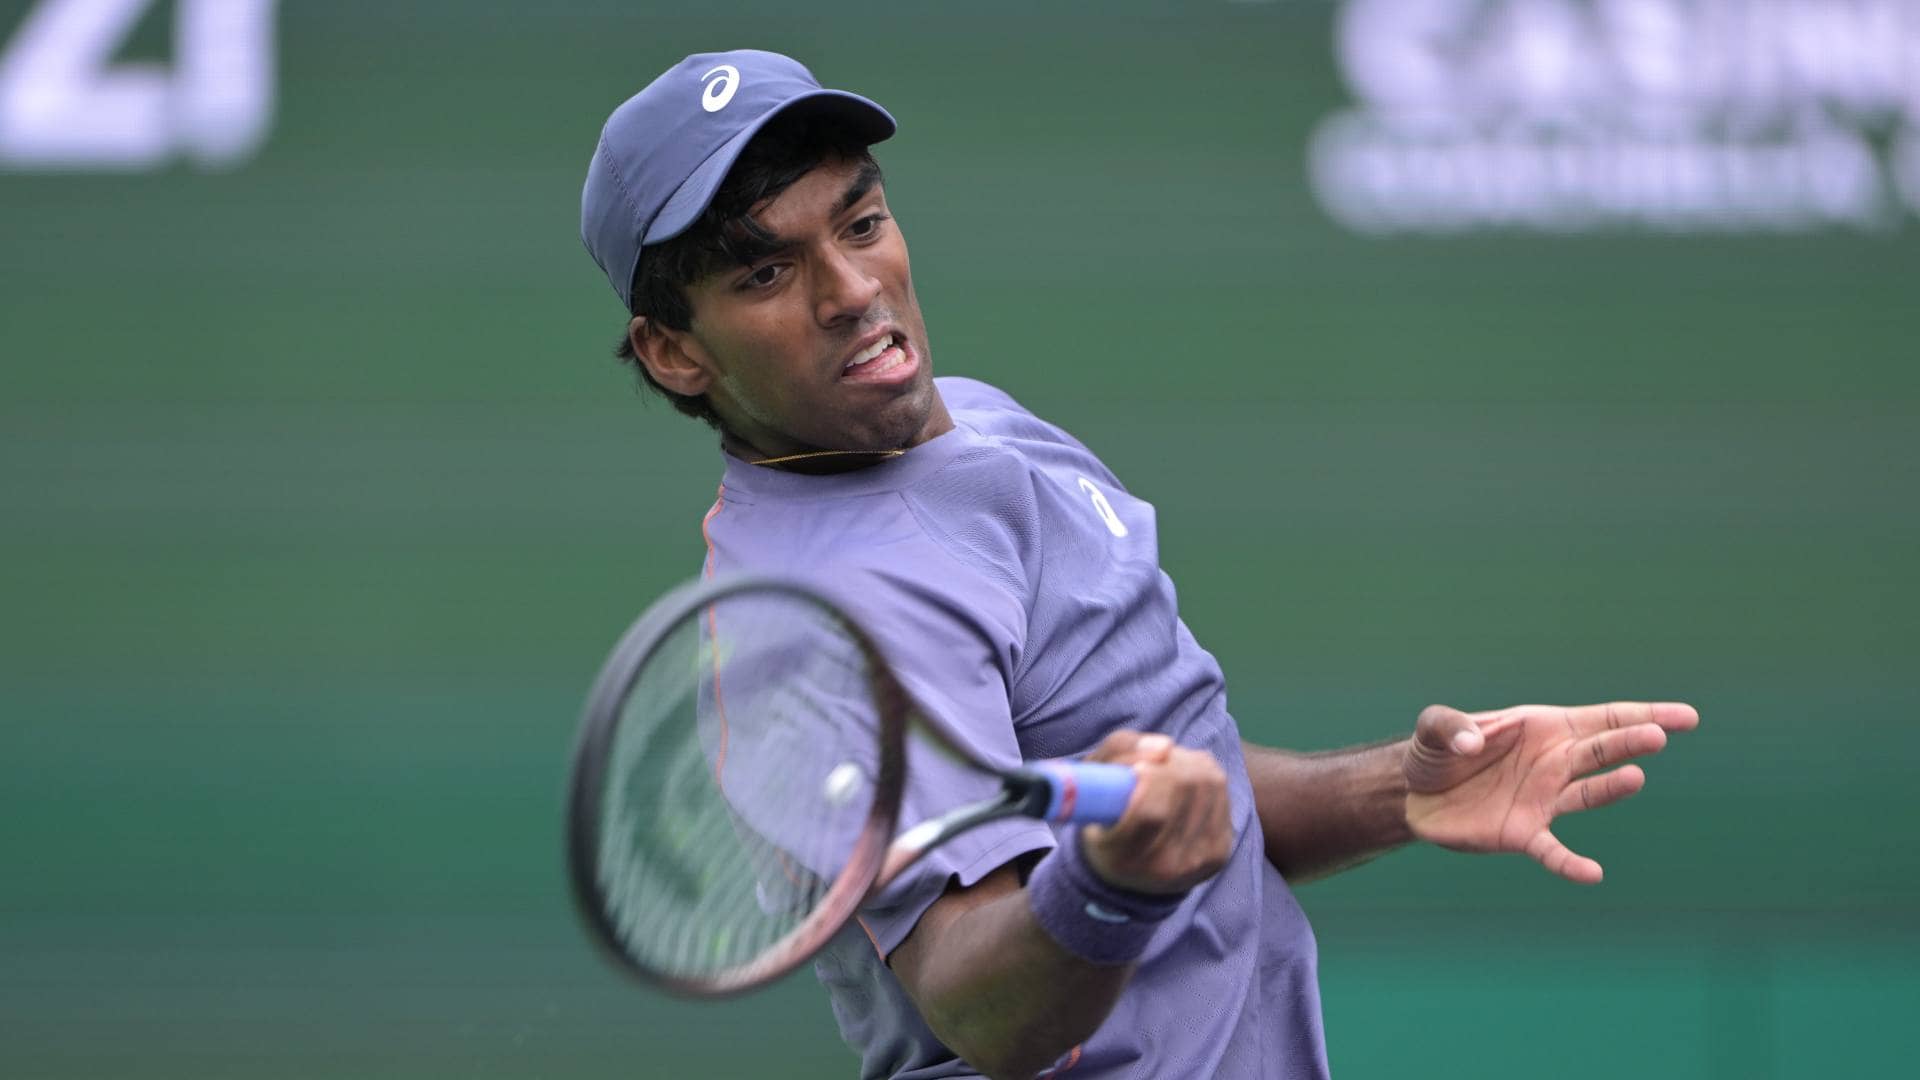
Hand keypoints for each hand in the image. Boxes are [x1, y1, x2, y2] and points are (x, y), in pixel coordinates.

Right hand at [1078, 731, 1232, 894]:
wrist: (1132, 868)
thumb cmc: (1105, 814)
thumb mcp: (1091, 780)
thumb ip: (1117, 750)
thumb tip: (1166, 746)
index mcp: (1122, 859)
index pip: (1150, 813)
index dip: (1150, 778)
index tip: (1139, 769)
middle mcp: (1163, 868)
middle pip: (1184, 790)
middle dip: (1169, 763)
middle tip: (1153, 762)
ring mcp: (1197, 862)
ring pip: (1208, 784)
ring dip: (1188, 762)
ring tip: (1168, 768)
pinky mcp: (1219, 853)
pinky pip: (1221, 791)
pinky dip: (1205, 772)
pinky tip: (1188, 779)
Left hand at [1403, 701, 1698, 883]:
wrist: (1413, 794)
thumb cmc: (1434, 752)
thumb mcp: (1433, 729)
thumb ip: (1450, 727)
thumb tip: (1472, 743)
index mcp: (1543, 729)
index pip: (1604, 719)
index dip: (1645, 716)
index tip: (1685, 718)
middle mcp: (1554, 763)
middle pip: (1602, 751)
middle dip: (1629, 742)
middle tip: (1655, 738)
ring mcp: (1543, 799)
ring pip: (1587, 794)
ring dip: (1610, 788)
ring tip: (1633, 779)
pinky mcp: (1524, 833)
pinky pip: (1554, 851)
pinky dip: (1571, 864)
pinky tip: (1591, 874)